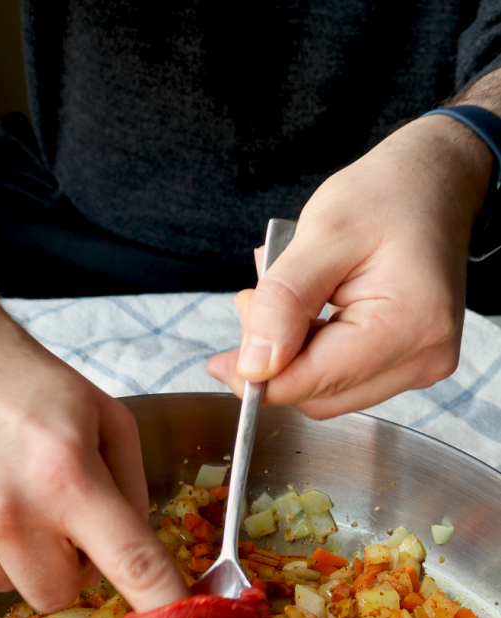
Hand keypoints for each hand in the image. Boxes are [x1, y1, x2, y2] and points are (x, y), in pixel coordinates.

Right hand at [0, 296, 186, 612]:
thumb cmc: (29, 385)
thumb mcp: (106, 419)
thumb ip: (131, 491)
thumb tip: (135, 559)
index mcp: (68, 477)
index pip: (131, 563)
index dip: (161, 602)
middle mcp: (9, 511)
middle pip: (59, 594)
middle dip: (65, 565)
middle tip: (54, 514)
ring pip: (6, 586)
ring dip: (16, 554)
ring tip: (6, 492)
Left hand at [207, 115, 491, 416]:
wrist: (435, 183)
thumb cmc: (386, 196)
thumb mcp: (322, 234)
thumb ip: (283, 303)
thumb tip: (254, 367)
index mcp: (410, 325)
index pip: (315, 382)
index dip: (261, 379)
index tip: (221, 360)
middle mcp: (424, 357)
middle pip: (320, 395)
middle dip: (276, 360)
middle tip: (252, 300)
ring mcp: (422, 365)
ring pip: (329, 392)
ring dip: (294, 354)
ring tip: (285, 294)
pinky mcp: (412, 364)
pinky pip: (346, 378)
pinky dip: (316, 351)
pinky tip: (310, 309)